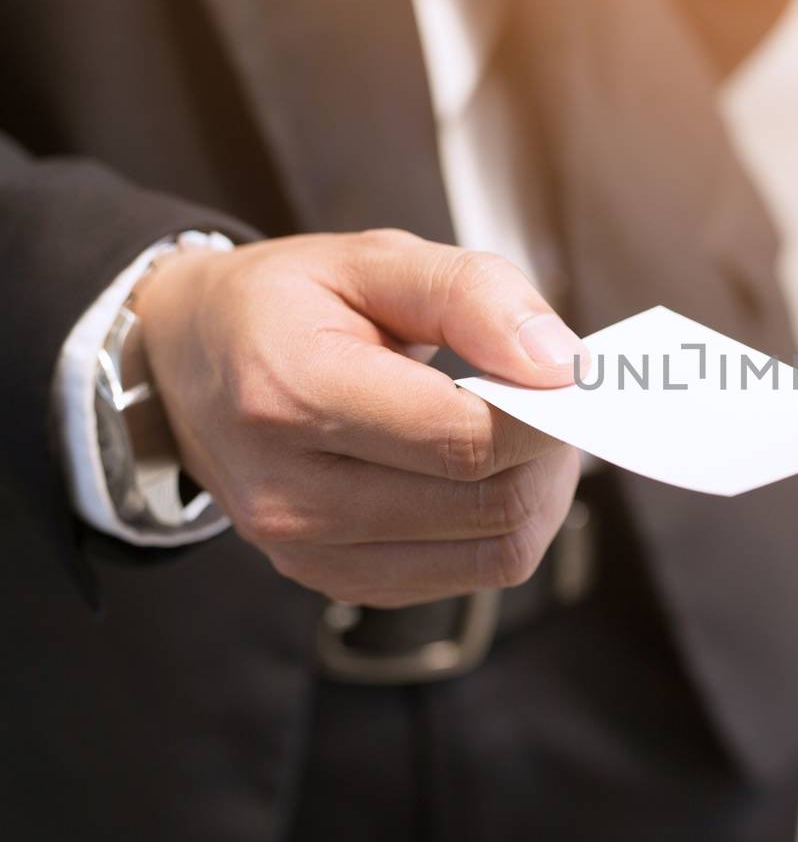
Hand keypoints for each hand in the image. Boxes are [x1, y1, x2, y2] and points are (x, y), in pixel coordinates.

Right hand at [135, 229, 587, 606]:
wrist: (187, 364)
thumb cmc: (285, 305)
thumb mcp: (372, 260)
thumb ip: (474, 295)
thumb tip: (562, 363)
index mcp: (291, 394)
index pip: (465, 439)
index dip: (544, 412)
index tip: (566, 375)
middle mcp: (292, 494)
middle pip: (489, 502)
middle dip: (550, 450)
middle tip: (553, 401)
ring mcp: (310, 552)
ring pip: (494, 553)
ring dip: (539, 493)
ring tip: (524, 434)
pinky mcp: (337, 582)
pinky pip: (470, 576)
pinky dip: (503, 525)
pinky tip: (485, 473)